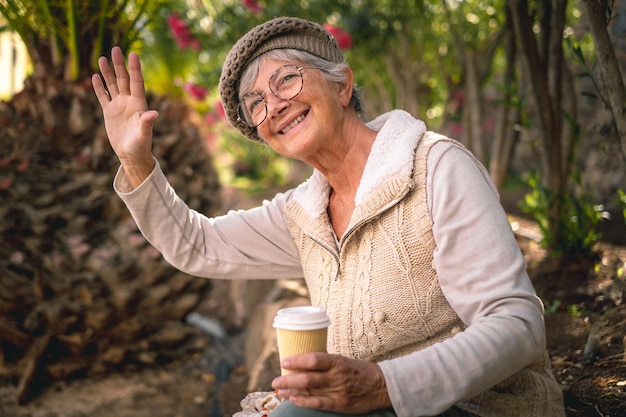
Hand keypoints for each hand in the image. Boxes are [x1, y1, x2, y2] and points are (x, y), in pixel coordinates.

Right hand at [92, 46, 156, 187]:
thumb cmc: (141, 146)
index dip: (135, 69)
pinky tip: (95, 76)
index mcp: (139, 104)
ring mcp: (118, 105)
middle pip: (123, 79)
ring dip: (107, 72)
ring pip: (112, 85)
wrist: (131, 154)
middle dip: (120, 65)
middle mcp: (129, 101)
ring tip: (102, 58)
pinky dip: (99, 87)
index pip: (137, 82)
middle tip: (115, 48)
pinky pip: (103, 96)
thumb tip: (154, 113)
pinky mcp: (109, 112)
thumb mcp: (144, 134)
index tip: (133, 54)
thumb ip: (147, 123)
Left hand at [271, 352, 391, 413]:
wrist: (382, 385)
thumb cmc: (360, 371)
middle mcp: (337, 376)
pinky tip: (293, 400)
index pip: (313, 359)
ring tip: (279, 391)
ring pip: (310, 391)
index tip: (284, 361)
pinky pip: (318, 403)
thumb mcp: (344, 361)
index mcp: (338, 361)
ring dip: (292, 391)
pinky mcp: (340, 404)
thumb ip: (326, 363)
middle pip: (307, 377)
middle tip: (275, 381)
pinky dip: (304, 402)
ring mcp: (338, 391)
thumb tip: (303, 363)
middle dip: (288, 380)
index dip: (297, 360)